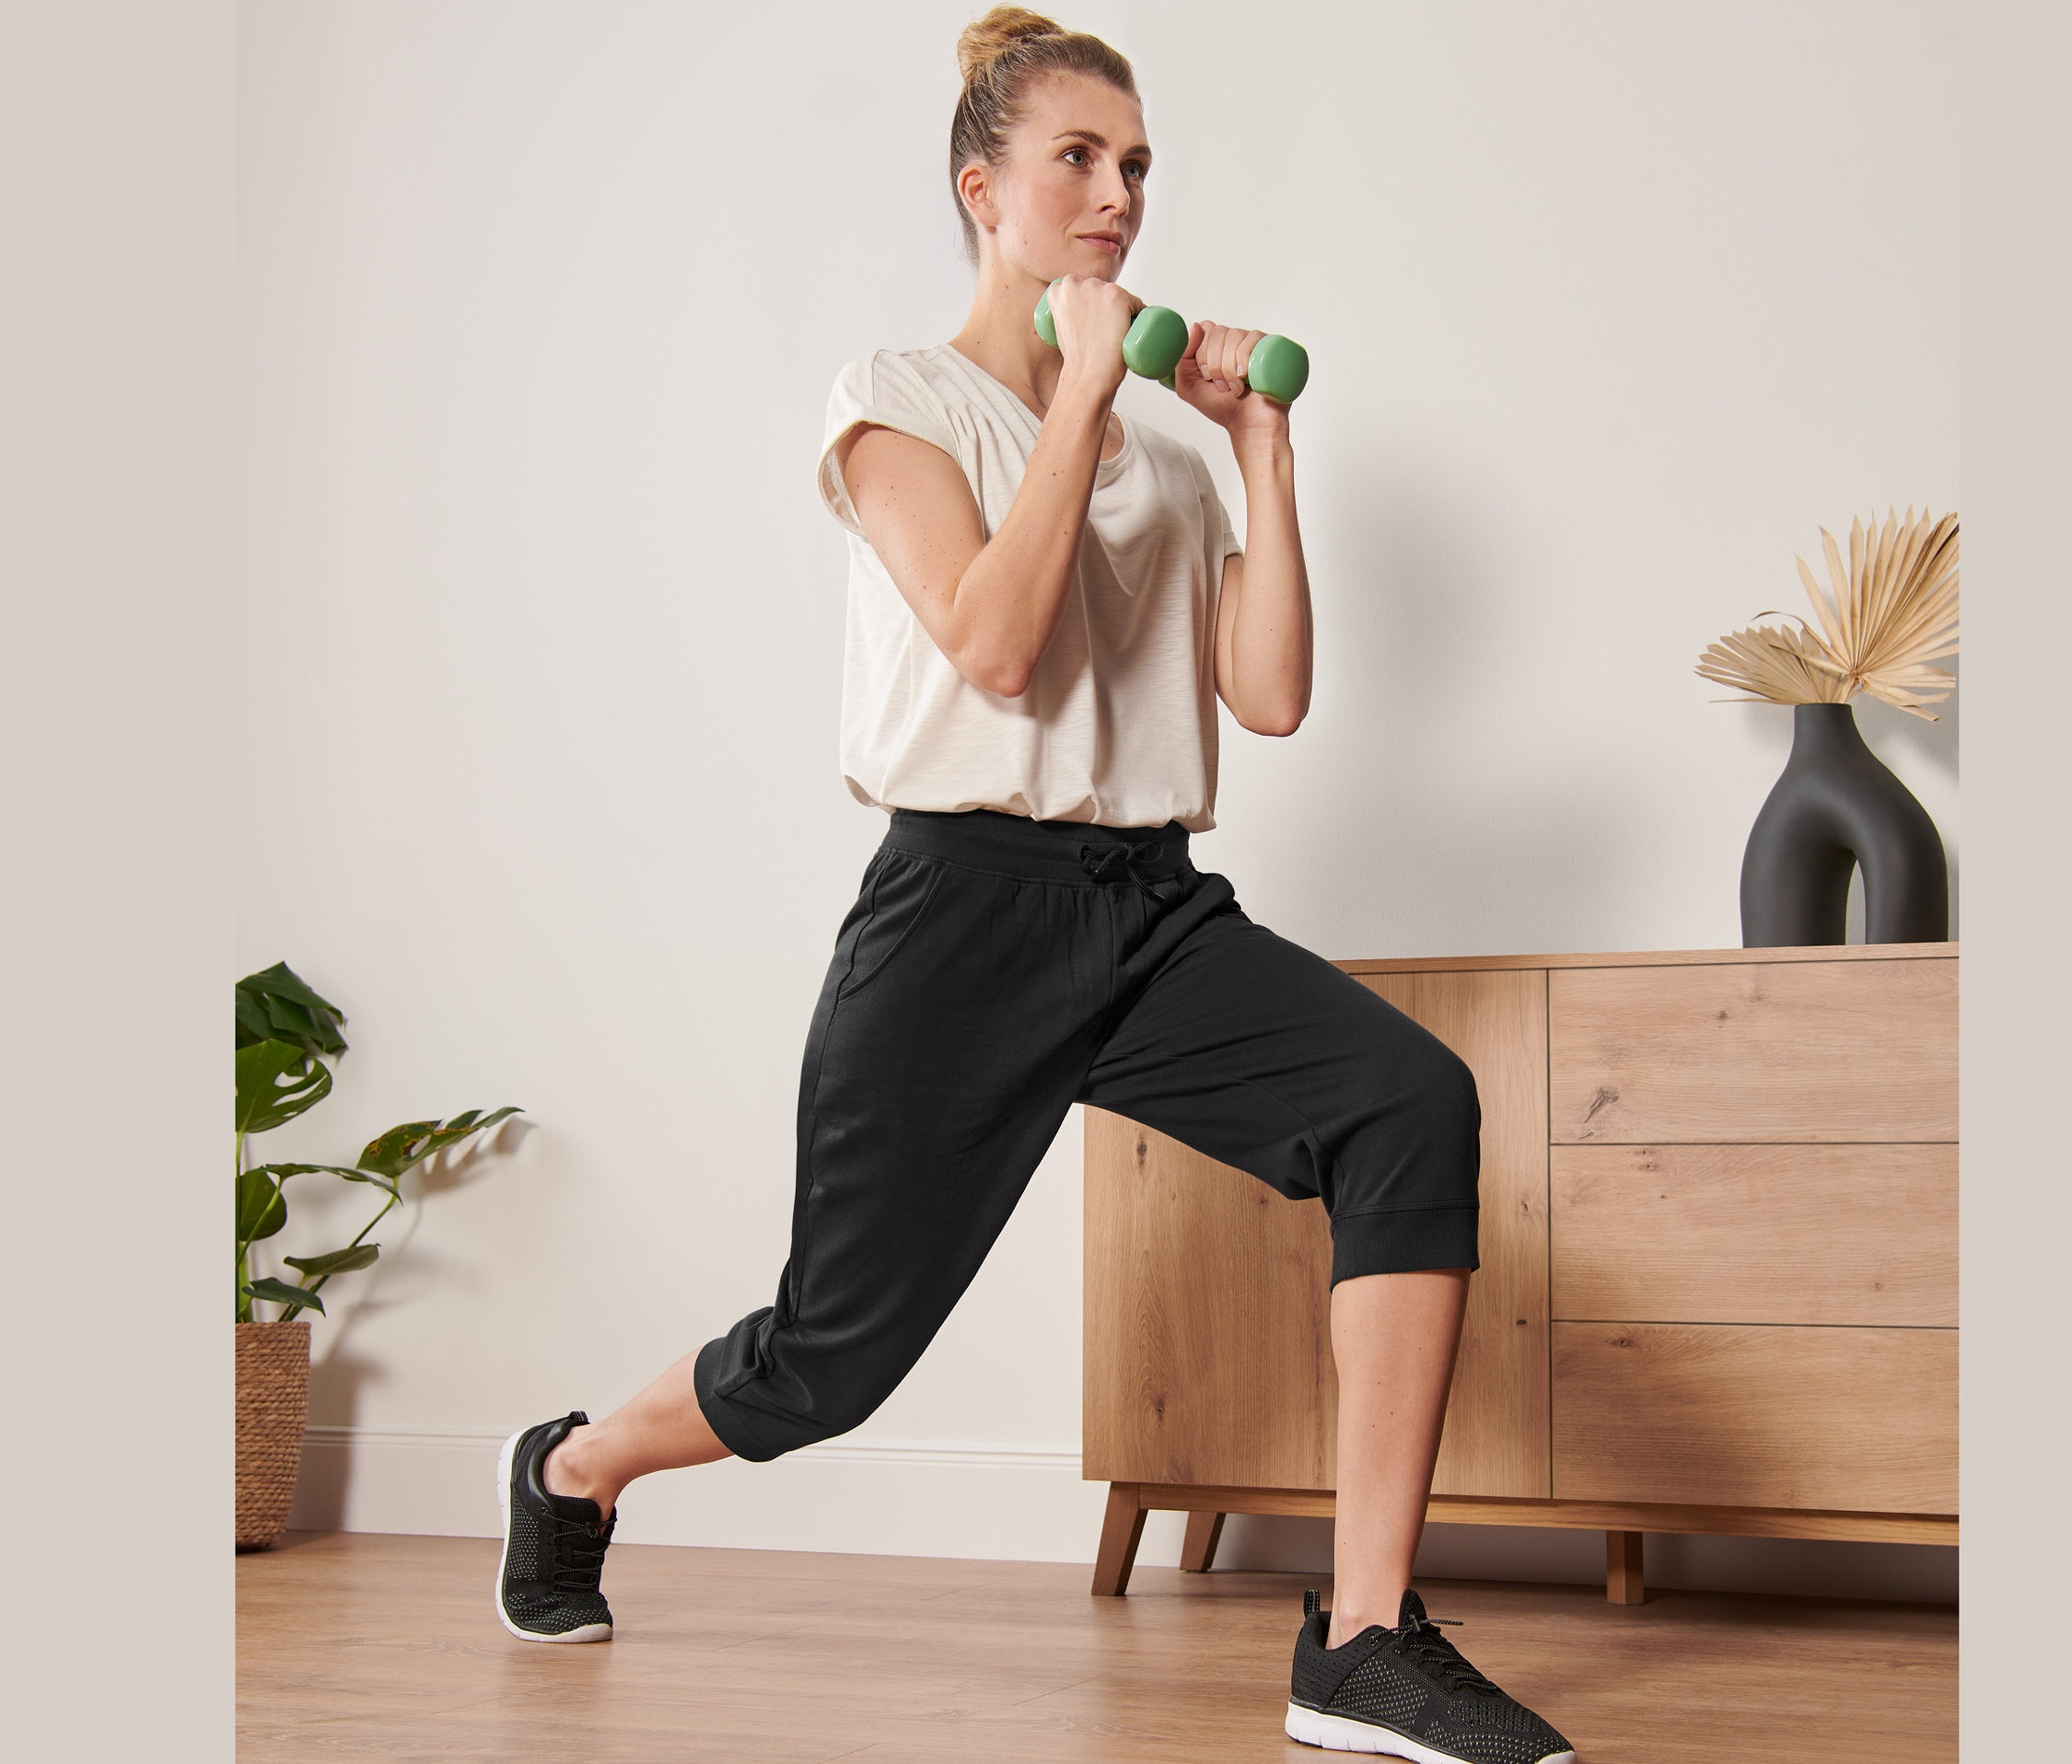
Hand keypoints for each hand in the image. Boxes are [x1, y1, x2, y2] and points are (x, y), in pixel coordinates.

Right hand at [1046, 275, 1138, 394]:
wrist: (1085, 374)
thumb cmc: (1076, 358)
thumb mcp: (1060, 327)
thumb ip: (1068, 312)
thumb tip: (1082, 313)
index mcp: (1059, 288)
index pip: (1086, 290)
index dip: (1093, 306)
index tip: (1094, 323)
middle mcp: (1077, 282)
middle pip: (1103, 290)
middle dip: (1108, 307)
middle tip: (1105, 333)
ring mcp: (1097, 288)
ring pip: (1121, 296)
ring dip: (1124, 312)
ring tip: (1115, 335)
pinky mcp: (1117, 296)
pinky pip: (1137, 304)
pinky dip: (1139, 316)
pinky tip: (1131, 330)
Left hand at [1174, 321, 1289, 443]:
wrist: (1250, 424)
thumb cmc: (1223, 407)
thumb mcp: (1188, 386)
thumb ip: (1181, 359)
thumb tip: (1196, 326)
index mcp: (1216, 346)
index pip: (1204, 328)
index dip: (1201, 351)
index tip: (1205, 376)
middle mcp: (1235, 341)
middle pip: (1217, 331)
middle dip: (1214, 364)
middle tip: (1221, 386)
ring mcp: (1253, 343)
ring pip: (1234, 335)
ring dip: (1229, 367)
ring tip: (1235, 388)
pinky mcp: (1270, 346)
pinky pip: (1253, 337)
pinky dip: (1244, 358)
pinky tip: (1245, 376)